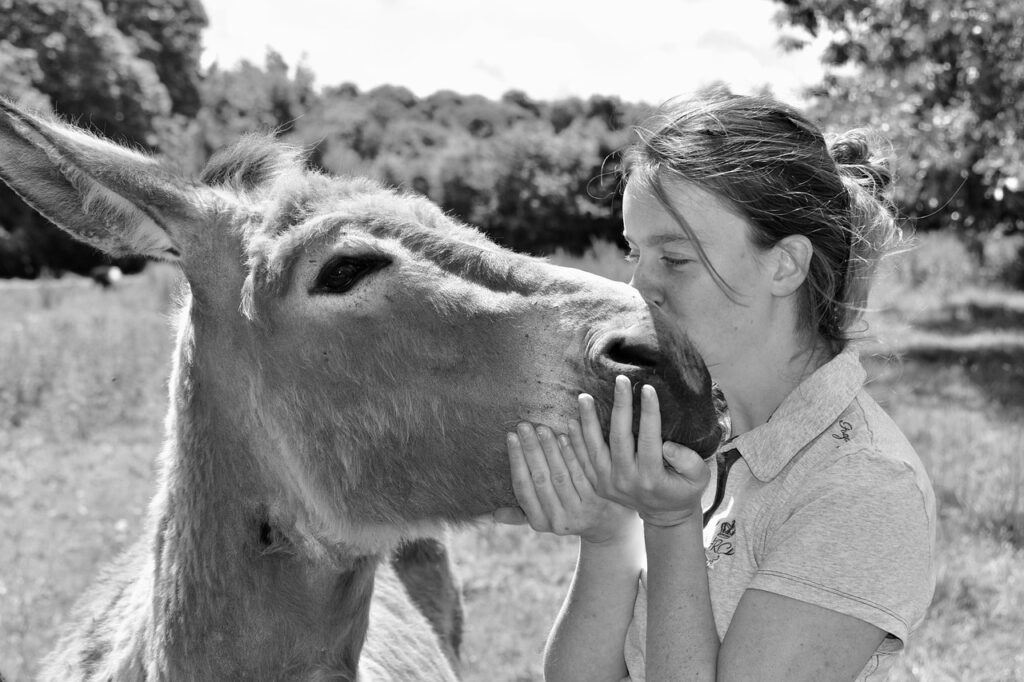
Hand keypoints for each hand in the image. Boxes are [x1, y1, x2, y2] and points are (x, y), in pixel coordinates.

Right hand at [493, 422, 637, 544]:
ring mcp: (581, 509)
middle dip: (531, 450)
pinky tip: (568, 433)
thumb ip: (521, 515)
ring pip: (562, 474)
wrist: (609, 527)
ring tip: (543, 427)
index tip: (511, 437)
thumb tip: (494, 514)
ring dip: (551, 449)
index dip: (516, 461)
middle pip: (541, 479)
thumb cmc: (568, 515)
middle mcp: (560, 520)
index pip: (523, 488)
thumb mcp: (545, 520)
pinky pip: (584, 471)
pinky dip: (575, 451)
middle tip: (524, 425)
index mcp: (541, 523)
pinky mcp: (600, 498)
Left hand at [578, 376, 709, 527]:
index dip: (649, 413)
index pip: (649, 439)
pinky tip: (573, 419)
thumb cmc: (684, 489)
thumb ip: (688, 462)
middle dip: (620, 406)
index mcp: (652, 478)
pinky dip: (576, 439)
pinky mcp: (598, 483)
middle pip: (619, 438)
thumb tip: (667, 445)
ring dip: (588, 420)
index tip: (647, 388)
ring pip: (594, 447)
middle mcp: (626, 480)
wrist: (664, 515)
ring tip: (584, 396)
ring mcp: (608, 483)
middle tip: (620, 380)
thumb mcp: (699, 479)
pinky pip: (583, 459)